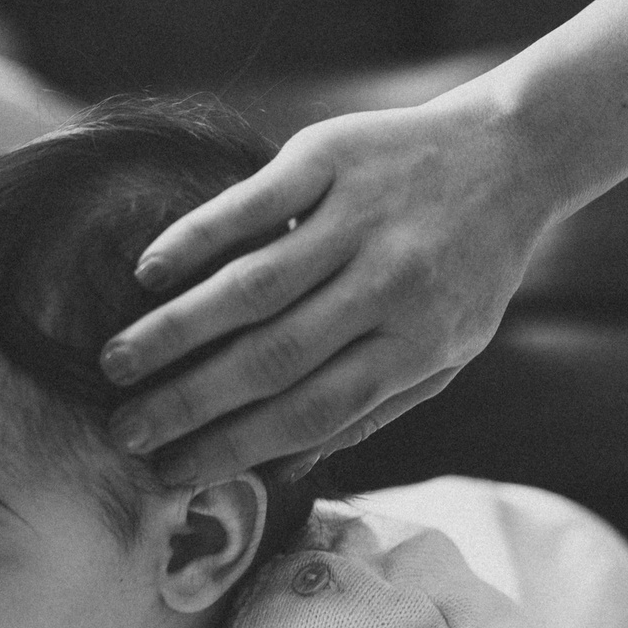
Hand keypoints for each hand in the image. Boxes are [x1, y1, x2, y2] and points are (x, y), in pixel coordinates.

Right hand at [100, 89, 560, 486]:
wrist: (512, 155)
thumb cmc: (468, 271)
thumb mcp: (447, 355)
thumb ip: (372, 411)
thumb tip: (283, 470)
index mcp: (417, 344)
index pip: (313, 409)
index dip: (237, 446)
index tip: (173, 472)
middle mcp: (388, 284)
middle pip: (273, 357)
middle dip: (190, 403)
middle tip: (124, 433)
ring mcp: (357, 219)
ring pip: (254, 286)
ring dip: (176, 331)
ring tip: (116, 365)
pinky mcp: (329, 158)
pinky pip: (253, 206)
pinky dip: (197, 239)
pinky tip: (150, 273)